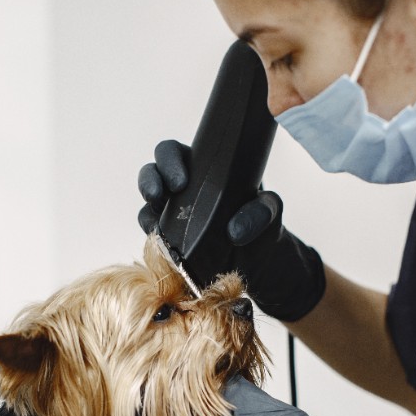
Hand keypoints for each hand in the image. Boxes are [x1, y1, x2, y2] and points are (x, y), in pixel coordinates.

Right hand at [137, 140, 326, 321]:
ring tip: (157, 226)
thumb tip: (235, 231)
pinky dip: (154, 242)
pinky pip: (152, 239)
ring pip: (147, 207)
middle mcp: (179, 189)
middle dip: (150, 182)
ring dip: (147, 214)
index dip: (169, 161)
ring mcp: (170, 216)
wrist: (257, 262)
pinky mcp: (166, 243)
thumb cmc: (260, 226)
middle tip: (160, 195)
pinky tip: (164, 247)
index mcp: (200, 167)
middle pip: (151, 173)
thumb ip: (262, 211)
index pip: (173, 153)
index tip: (180, 180)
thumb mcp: (269, 212)